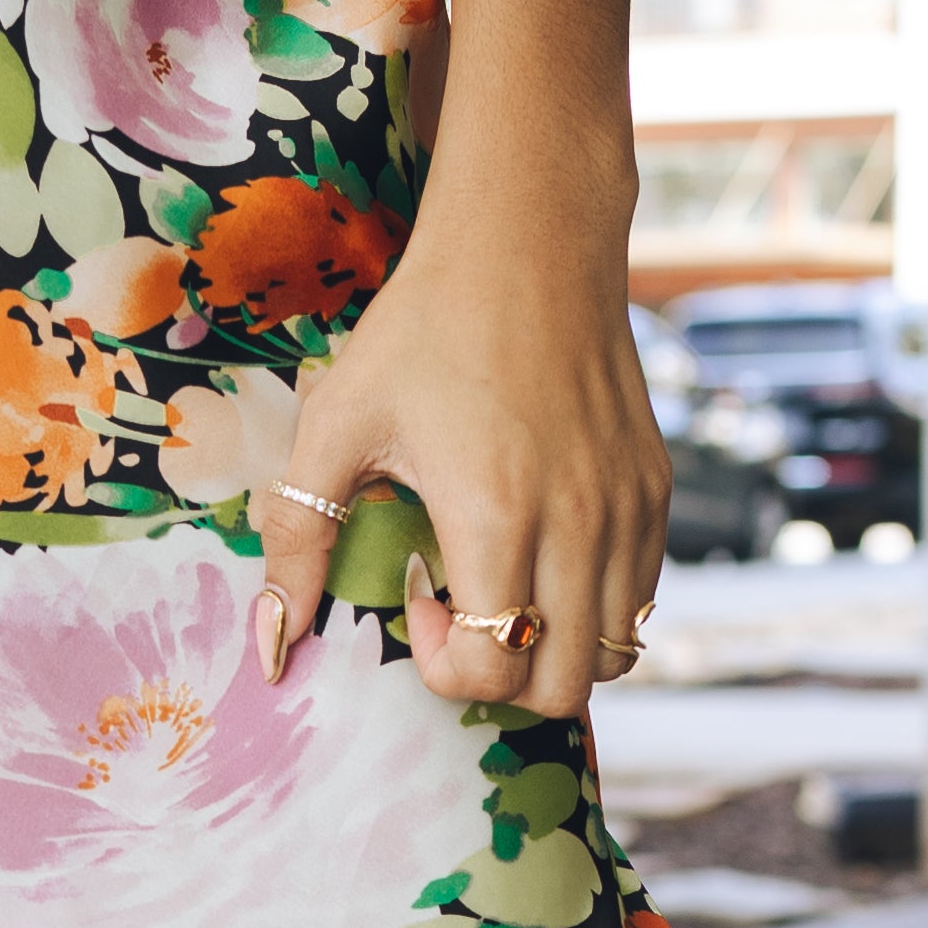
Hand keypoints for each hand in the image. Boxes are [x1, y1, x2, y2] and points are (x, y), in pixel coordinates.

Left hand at [249, 141, 668, 722]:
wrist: (529, 240)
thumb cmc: (424, 328)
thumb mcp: (338, 423)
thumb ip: (298, 538)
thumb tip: (273, 638)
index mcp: (496, 515)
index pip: (493, 670)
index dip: (445, 667)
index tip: (417, 600)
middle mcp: (579, 525)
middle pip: (562, 687)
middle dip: (500, 677)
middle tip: (458, 610)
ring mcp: (628, 509)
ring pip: (614, 652)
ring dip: (554, 652)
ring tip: (504, 587)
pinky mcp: (655, 488)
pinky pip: (640, 596)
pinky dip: (594, 609)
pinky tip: (544, 552)